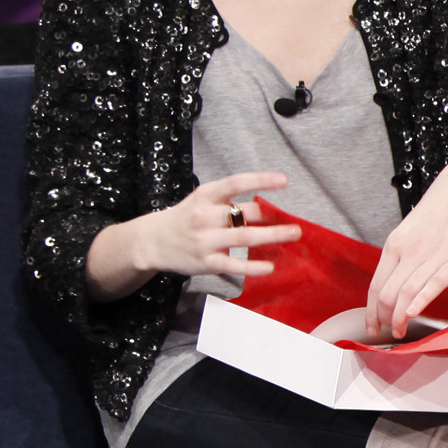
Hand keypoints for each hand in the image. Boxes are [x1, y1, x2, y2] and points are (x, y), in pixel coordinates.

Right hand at [86, 171, 297, 301]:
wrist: (152, 242)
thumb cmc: (185, 218)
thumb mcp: (202, 201)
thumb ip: (228, 201)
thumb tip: (267, 206)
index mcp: (206, 195)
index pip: (236, 183)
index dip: (261, 180)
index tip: (284, 180)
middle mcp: (205, 216)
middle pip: (244, 213)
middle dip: (272, 216)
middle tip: (295, 220)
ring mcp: (206, 240)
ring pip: (245, 237)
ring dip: (272, 236)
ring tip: (293, 234)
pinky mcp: (207, 262)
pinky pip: (234, 265)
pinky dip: (254, 267)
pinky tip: (270, 266)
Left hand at [366, 162, 447, 339]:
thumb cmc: (439, 212)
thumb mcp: (409, 231)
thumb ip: (401, 258)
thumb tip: (394, 285)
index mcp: (394, 246)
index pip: (375, 286)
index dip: (371, 311)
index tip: (372, 326)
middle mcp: (408, 252)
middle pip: (387, 294)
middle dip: (383, 319)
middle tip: (388, 333)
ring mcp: (431, 257)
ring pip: (406, 293)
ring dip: (399, 317)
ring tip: (400, 330)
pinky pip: (431, 285)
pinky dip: (419, 302)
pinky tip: (412, 314)